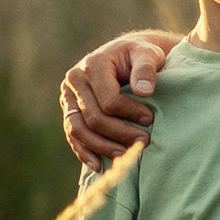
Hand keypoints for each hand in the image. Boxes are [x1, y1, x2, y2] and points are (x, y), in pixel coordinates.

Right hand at [59, 30, 177, 163]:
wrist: (127, 56)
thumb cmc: (140, 55)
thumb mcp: (148, 54)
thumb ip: (146, 68)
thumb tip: (143, 91)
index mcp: (92, 64)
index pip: (109, 100)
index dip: (131, 113)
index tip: (151, 119)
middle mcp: (75, 80)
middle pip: (94, 118)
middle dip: (120, 133)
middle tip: (143, 141)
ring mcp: (68, 96)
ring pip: (79, 130)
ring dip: (102, 146)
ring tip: (125, 155)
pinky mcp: (69, 110)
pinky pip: (72, 135)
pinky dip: (84, 151)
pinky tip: (98, 165)